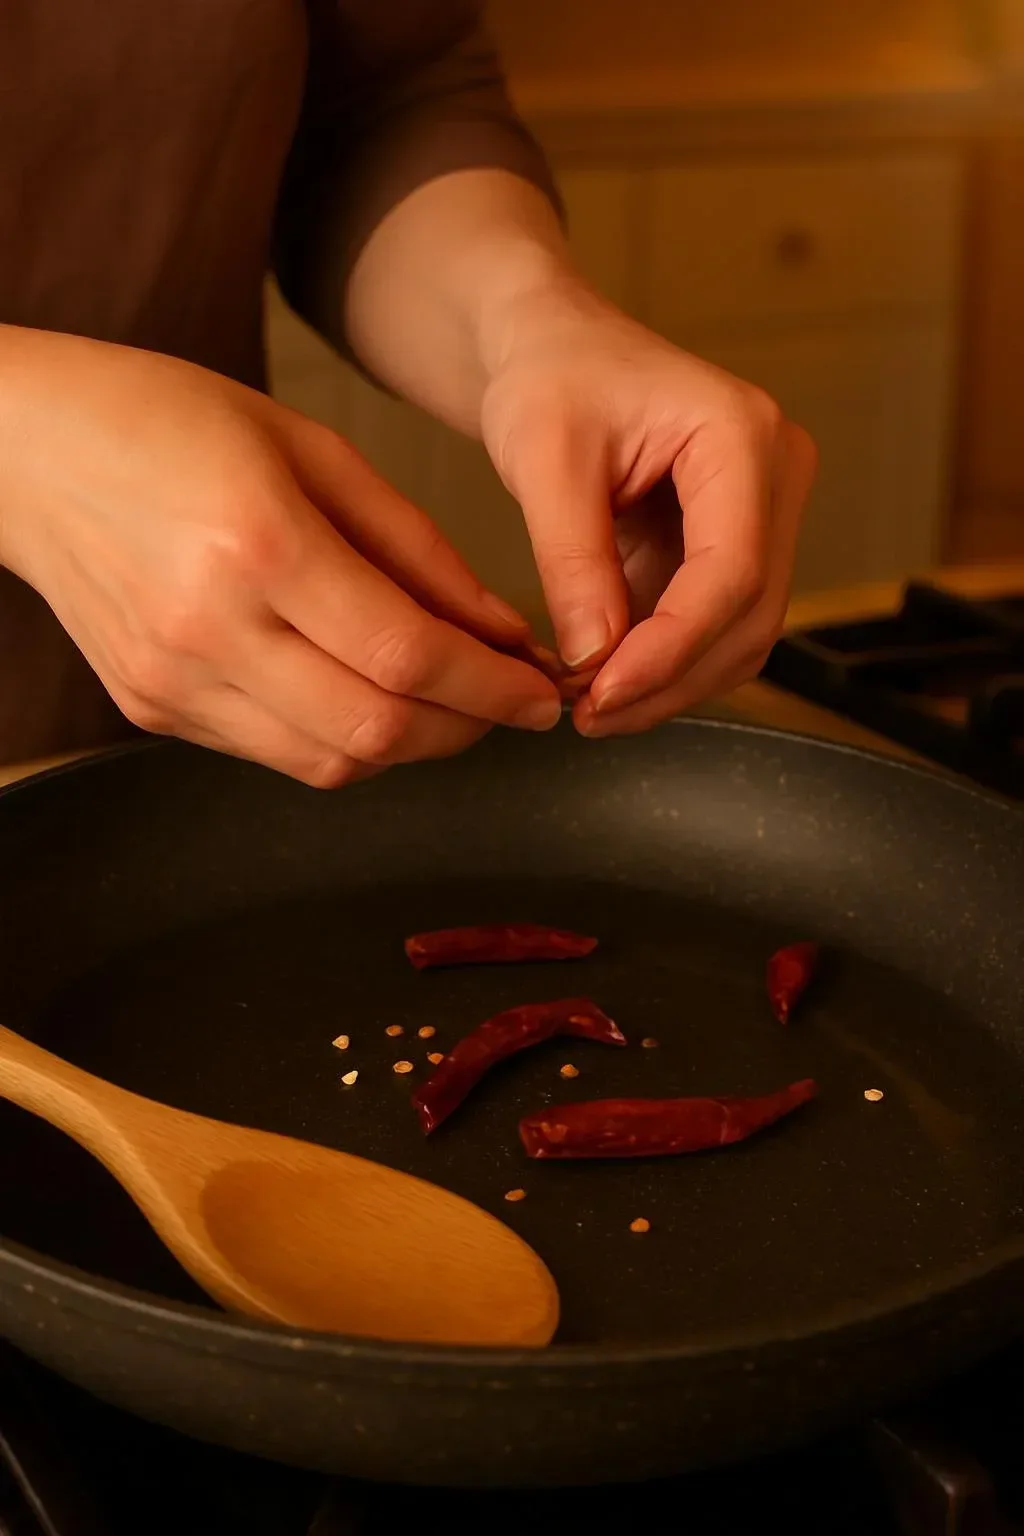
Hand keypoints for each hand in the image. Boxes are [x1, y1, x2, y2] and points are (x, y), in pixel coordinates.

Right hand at [0, 328, 560, 783]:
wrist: (25, 450)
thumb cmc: (167, 420)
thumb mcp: (314, 450)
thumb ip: (418, 550)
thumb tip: (501, 632)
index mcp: (258, 543)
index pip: (408, 655)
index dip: (492, 688)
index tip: (541, 691)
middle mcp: (209, 627)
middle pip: (376, 730)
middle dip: (466, 729)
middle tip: (507, 703)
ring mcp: (172, 680)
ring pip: (330, 762)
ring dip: (409, 744)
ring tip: (445, 700)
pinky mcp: (150, 708)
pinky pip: (276, 754)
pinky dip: (342, 738)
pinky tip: (364, 694)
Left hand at [480, 282, 816, 733]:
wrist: (554, 349)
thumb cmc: (550, 376)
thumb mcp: (543, 458)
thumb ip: (572, 559)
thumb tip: (593, 659)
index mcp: (743, 435)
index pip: (732, 571)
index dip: (671, 649)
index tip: (601, 694)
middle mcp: (776, 474)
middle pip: (750, 615)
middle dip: (669, 678)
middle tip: (586, 715)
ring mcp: (764, 513)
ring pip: (741, 634)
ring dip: (669, 682)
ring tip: (587, 703)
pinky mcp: (736, 543)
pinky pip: (716, 625)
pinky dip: (663, 662)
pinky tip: (603, 676)